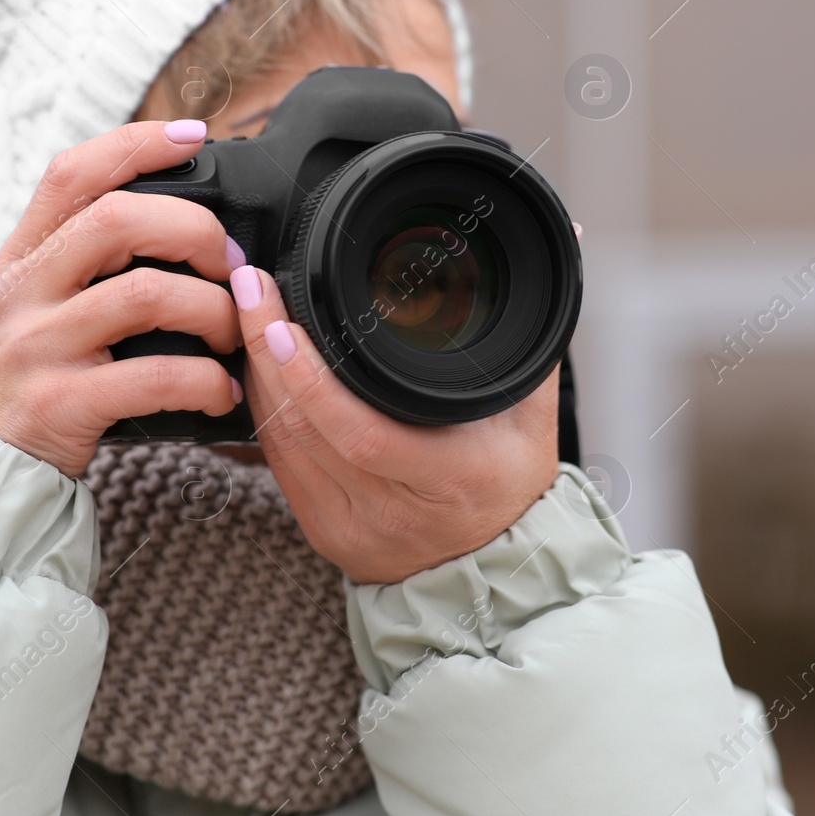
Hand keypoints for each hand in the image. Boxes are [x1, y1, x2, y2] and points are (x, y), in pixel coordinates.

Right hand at [0, 120, 244, 475]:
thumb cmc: (20, 389)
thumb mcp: (30, 311)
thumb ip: (81, 265)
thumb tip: (173, 224)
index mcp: (21, 259)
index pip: (71, 172)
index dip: (136, 142)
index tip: (194, 135)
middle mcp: (23, 292)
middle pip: (118, 218)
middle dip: (195, 231)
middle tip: (229, 264)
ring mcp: (37, 347)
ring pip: (148, 294)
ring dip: (214, 310)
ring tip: (233, 335)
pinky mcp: (59, 405)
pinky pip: (155, 377)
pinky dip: (207, 381)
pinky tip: (222, 392)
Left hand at [228, 265, 560, 583]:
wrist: (494, 572)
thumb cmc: (513, 484)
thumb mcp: (534, 415)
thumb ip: (535, 330)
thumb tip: (566, 242)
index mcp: (450, 480)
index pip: (361, 433)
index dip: (313, 380)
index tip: (287, 320)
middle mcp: (394, 511)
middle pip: (306, 429)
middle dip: (268, 350)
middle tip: (251, 287)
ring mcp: (352, 527)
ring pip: (282, 443)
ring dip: (258, 375)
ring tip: (248, 312)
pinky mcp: (323, 532)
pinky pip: (278, 464)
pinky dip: (265, 410)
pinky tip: (260, 368)